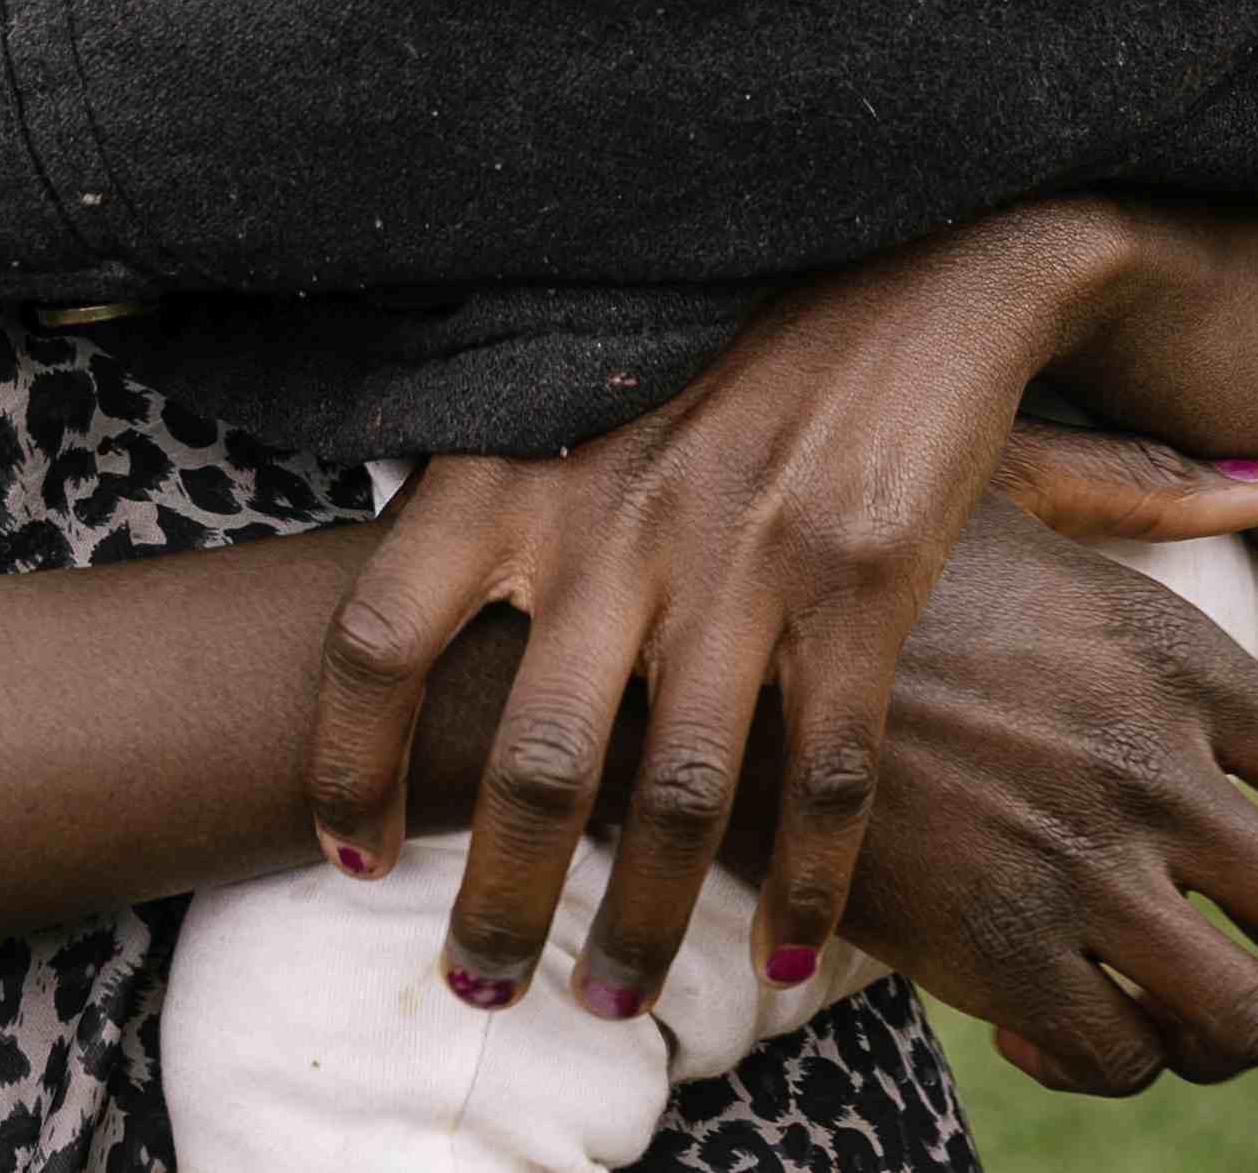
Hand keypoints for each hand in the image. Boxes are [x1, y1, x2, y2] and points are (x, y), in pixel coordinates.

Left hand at [309, 206, 1257, 1021]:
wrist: (912, 258)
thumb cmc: (720, 335)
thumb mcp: (571, 383)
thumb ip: (490, 490)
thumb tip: (398, 618)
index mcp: (513, 465)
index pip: (376, 637)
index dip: (345, 767)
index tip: (353, 856)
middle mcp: (611, 521)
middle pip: (527, 763)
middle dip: (498, 905)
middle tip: (481, 991)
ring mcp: (740, 556)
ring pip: (673, 797)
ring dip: (642, 925)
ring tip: (611, 1000)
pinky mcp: (860, 582)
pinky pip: (823, 776)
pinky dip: (809, 888)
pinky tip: (795, 958)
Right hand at [843, 500, 1257, 1092]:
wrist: (716, 649)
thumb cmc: (863, 558)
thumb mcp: (1013, 485)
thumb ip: (1148, 485)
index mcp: (1174, 659)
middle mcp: (1150, 770)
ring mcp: (1076, 866)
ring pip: (1248, 1019)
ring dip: (1238, 1042)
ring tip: (1190, 1025)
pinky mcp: (991, 950)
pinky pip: (1119, 1060)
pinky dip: (1112, 1063)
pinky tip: (1056, 1024)